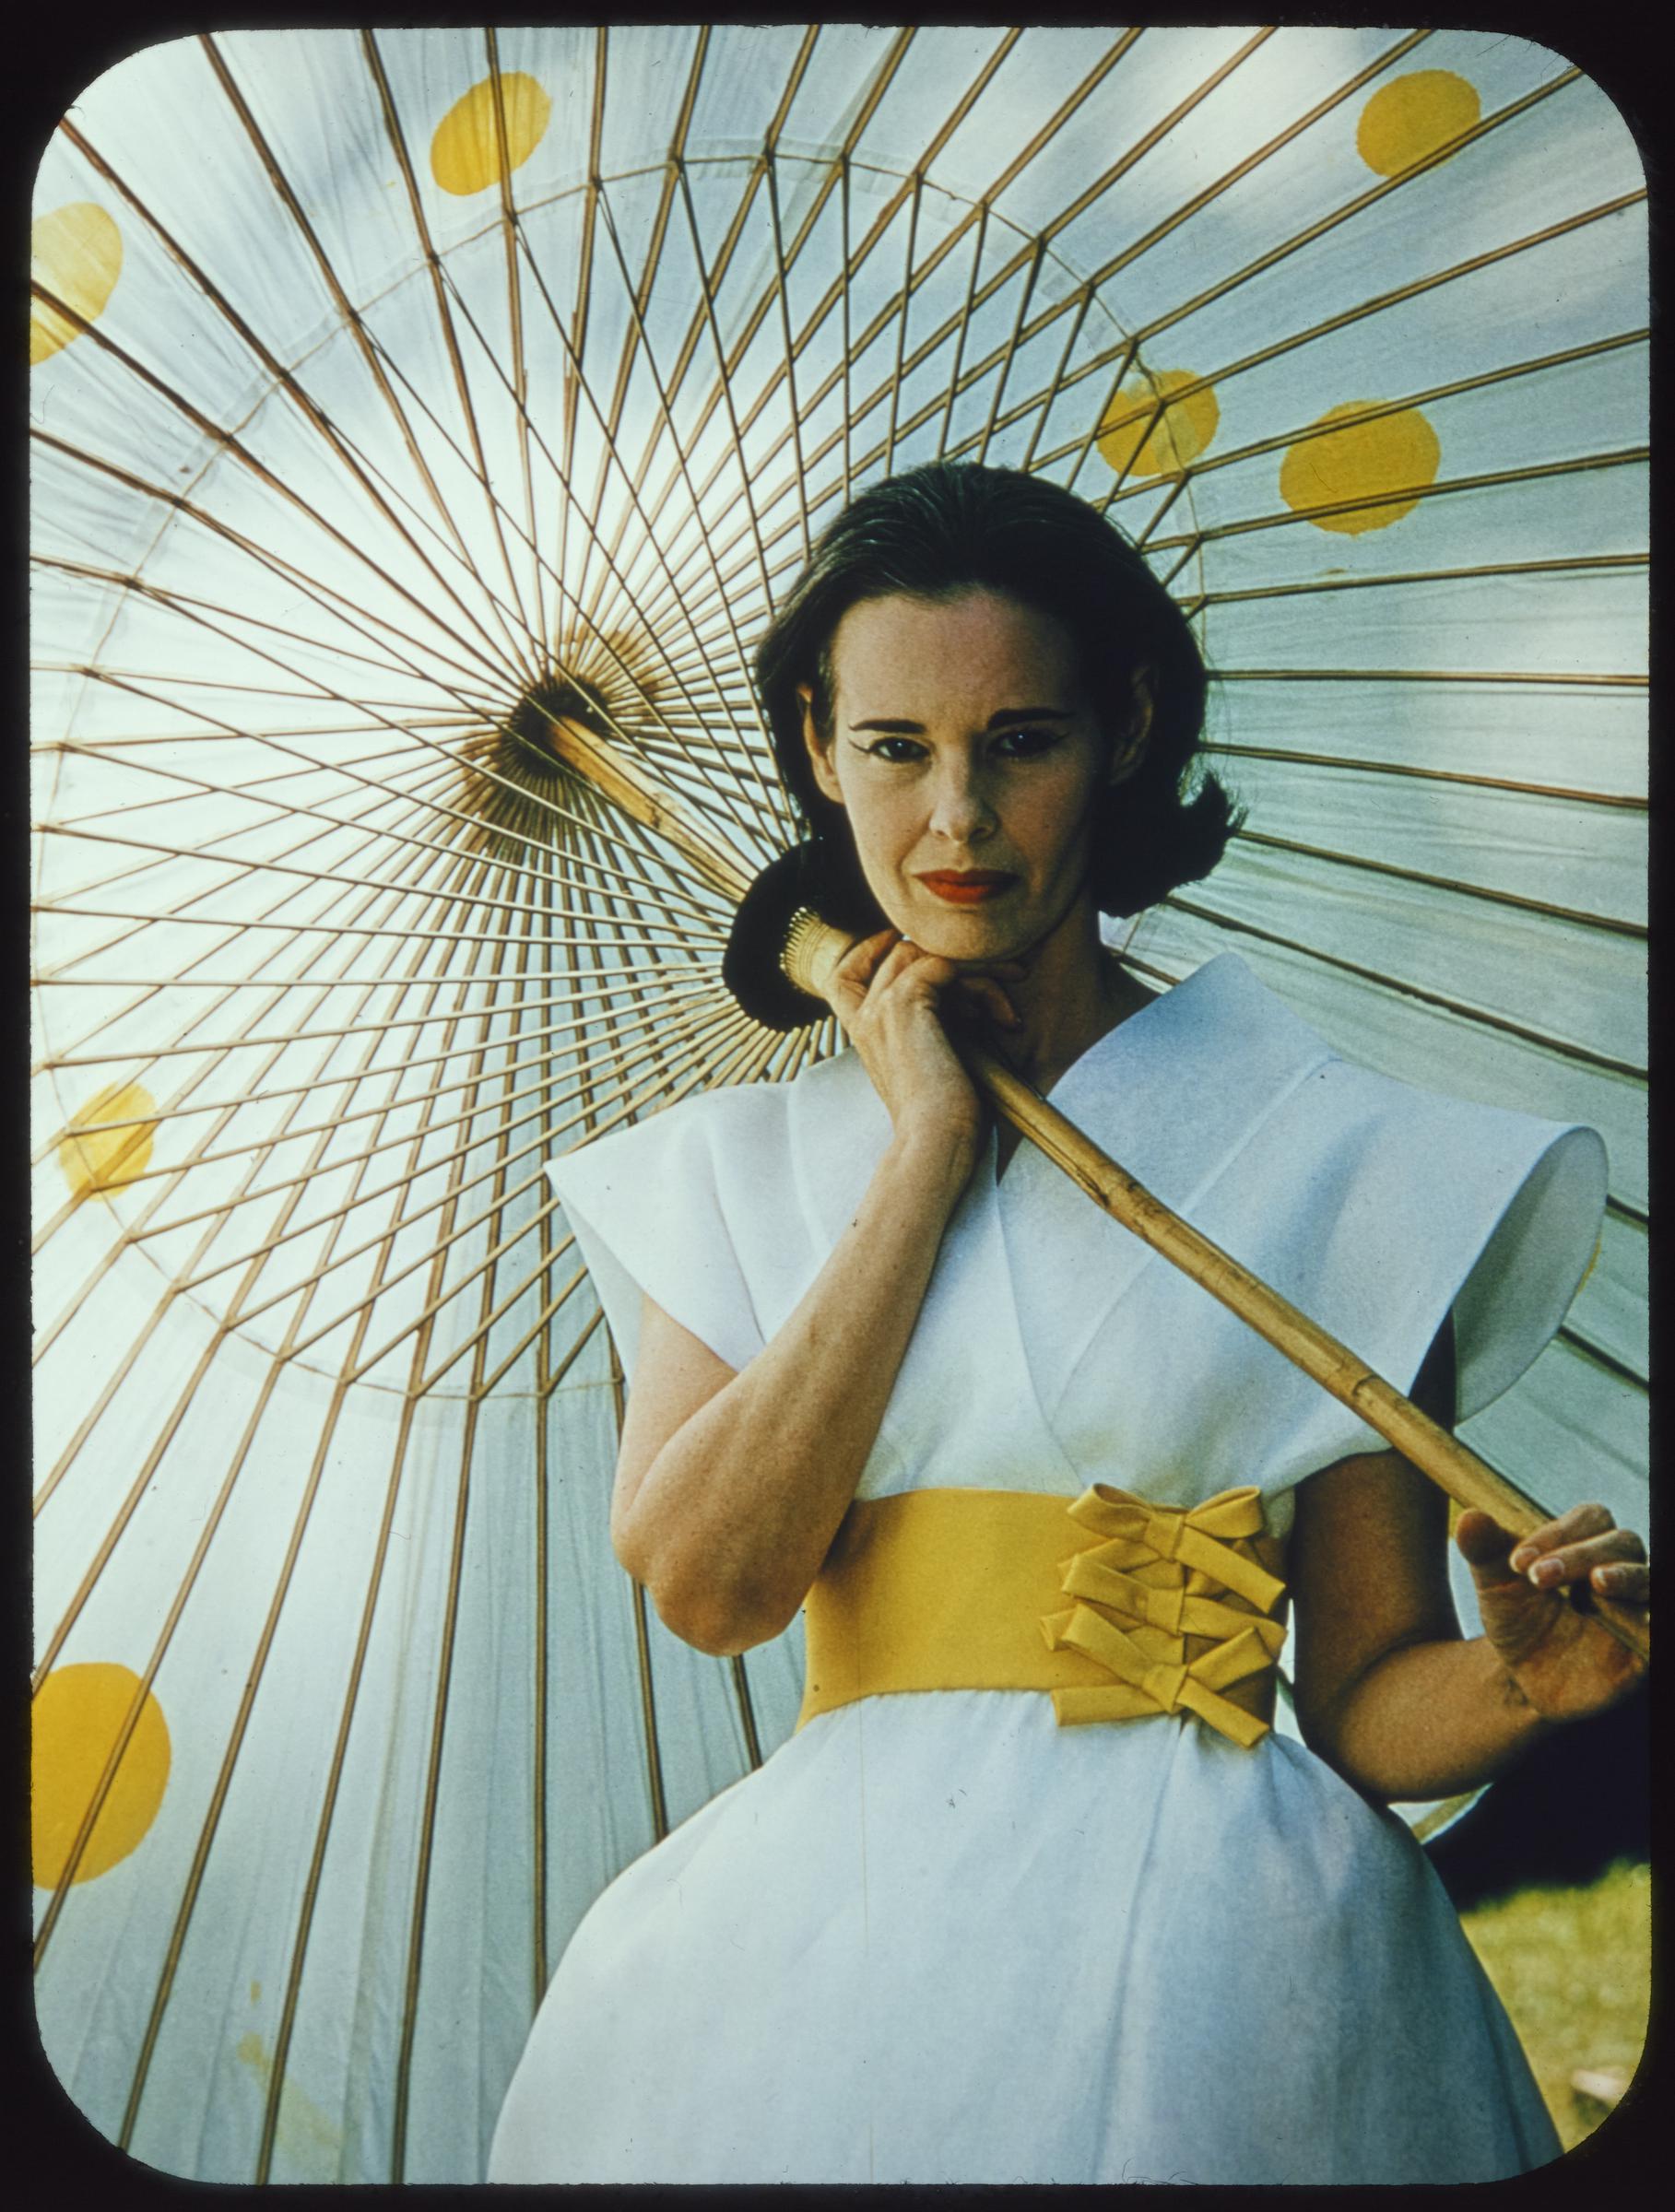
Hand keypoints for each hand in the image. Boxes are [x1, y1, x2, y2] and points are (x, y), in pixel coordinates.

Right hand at [822, 928, 1021, 1175]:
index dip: (873, 951)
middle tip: (1000, 983)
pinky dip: (983, 986)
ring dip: (977, 974)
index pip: (842, 974)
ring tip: (1003, 1011)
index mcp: (863, 1032)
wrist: (935, 1140)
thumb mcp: (930, 1065)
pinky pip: (945, 965)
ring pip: (925, 955)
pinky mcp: (903, 1004)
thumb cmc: (943, 1116)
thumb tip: (965, 995)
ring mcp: (880, 1007)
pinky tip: (1003, 1020)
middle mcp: (864, 1014)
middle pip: (900, 953)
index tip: (921, 958)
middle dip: (955, 964)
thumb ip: (932, 1029)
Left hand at [1456, 1502, 1647, 1724]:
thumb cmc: (1516, 1620)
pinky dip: (1652, 1622)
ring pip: (1648, 1578)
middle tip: (1538, 1577)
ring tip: (1596, 1582)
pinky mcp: (1646, 1648)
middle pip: (1621, 1543)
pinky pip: (1659, 1630)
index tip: (1517, 1560)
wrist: (1524, 1680)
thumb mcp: (1495, 1585)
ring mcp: (1637, 1608)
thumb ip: (1483, 1548)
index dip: (1556, 1533)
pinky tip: (1640, 1620)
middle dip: (1579, 1554)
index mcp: (1587, 1544)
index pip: (1590, 1519)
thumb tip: (1470, 1517)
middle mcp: (1620, 1570)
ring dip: (1624, 1575)